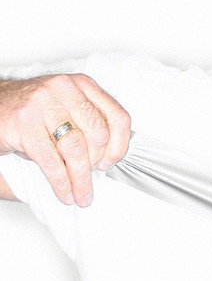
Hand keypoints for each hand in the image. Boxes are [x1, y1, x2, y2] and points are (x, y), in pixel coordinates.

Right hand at [0, 73, 129, 205]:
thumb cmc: (35, 112)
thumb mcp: (68, 110)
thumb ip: (91, 125)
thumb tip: (110, 158)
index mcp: (83, 85)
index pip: (118, 117)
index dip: (119, 146)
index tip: (111, 162)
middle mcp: (65, 89)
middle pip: (98, 135)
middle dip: (96, 163)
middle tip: (89, 176)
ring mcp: (42, 104)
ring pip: (75, 149)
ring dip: (80, 179)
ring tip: (81, 195)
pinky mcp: (24, 123)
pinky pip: (51, 161)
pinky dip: (61, 182)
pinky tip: (65, 193)